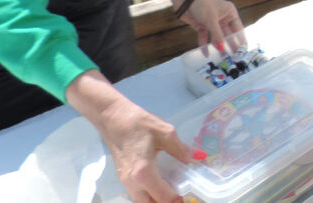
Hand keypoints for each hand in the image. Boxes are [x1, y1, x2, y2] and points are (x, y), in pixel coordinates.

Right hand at [67, 70, 191, 202]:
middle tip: (179, 196)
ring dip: (155, 200)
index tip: (188, 197)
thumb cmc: (138, 123)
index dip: (176, 200)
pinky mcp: (122, 176)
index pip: (162, 196)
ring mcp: (125, 181)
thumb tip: (200, 157)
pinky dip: (147, 195)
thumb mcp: (165, 133)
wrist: (112, 117)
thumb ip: (182, 149)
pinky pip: (136, 194)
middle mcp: (132, 182)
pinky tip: (159, 185)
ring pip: (140, 201)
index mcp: (144, 172)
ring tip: (171, 192)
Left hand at [157, 0, 245, 53]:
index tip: (243, 49)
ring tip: (222, 57)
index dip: (240, 39)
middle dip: (230, 44)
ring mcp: (212, 21)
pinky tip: (206, 53)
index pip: (238, 28)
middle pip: (228, 33)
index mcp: (230, 12)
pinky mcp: (202, 25)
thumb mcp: (212, 21)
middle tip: (234, 56)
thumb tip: (221, 49)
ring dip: (218, 45)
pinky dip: (205, 44)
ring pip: (217, 36)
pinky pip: (205, 36)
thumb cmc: (202, 5)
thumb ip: (217, 36)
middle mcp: (222, 17)